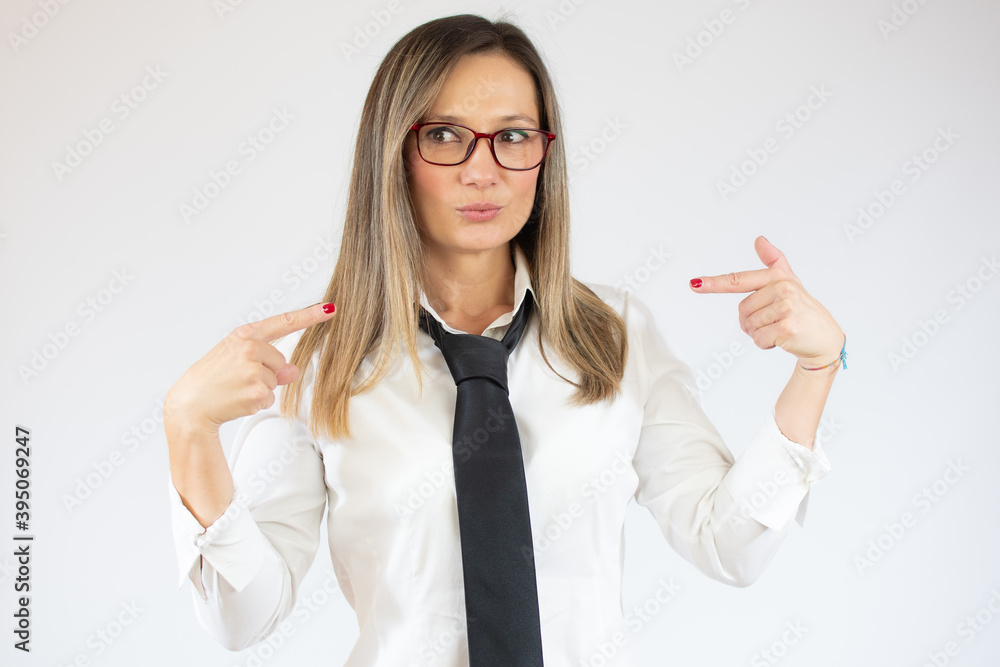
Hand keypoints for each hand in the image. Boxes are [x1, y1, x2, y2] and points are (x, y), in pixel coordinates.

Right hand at [164, 302, 336, 433]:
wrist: (189, 406)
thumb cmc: (211, 380)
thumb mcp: (237, 361)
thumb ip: (267, 359)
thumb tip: (293, 371)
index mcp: (244, 336)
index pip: (283, 322)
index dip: (309, 316)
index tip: (330, 309)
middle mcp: (250, 348)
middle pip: (280, 362)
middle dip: (266, 374)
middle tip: (237, 379)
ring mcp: (254, 369)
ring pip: (276, 382)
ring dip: (260, 390)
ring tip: (234, 389)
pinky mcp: (258, 391)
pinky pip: (270, 398)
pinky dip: (257, 403)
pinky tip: (236, 400)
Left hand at [689, 236, 842, 366]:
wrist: (826, 339)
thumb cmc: (804, 310)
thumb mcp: (790, 282)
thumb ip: (774, 261)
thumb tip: (760, 239)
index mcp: (778, 277)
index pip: (739, 280)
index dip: (714, 283)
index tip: (695, 284)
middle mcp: (783, 288)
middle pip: (742, 310)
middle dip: (752, 322)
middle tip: (774, 322)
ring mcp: (786, 307)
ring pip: (749, 326)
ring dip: (759, 334)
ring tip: (780, 330)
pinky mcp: (787, 327)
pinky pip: (758, 339)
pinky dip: (765, 344)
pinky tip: (782, 341)